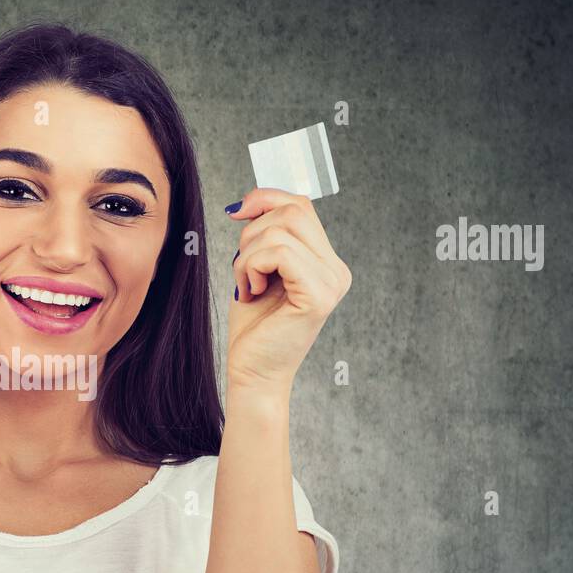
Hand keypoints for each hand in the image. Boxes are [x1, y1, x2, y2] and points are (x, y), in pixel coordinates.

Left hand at [224, 188, 351, 394]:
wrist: (252, 374)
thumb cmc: (252, 326)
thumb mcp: (255, 267)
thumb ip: (264, 234)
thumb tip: (249, 201)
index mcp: (326, 262)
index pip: (300, 205)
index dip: (264, 199)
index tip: (235, 214)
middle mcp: (337, 270)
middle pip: (292, 211)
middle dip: (251, 232)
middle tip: (243, 270)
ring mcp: (332, 282)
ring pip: (280, 230)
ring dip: (247, 255)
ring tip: (247, 286)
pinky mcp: (319, 296)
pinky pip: (278, 252)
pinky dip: (251, 267)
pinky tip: (250, 292)